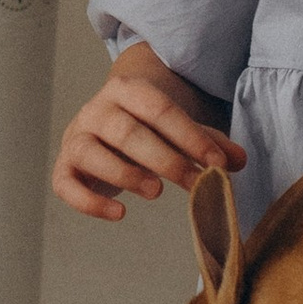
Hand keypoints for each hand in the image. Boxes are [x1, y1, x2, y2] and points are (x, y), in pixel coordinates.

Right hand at [53, 62, 244, 221]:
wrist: (104, 124)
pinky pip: (66, 185)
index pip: (159, 109)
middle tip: (195, 184)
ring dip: (125, 174)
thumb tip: (238, 160)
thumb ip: (208, 143)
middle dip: (165, 160)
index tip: (217, 164)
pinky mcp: (63, 168)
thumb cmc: (146, 128)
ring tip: (156, 192)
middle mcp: (97, 110)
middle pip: (127, 132)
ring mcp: (76, 138)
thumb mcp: (178, 129)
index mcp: (127, 90)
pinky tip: (119, 213)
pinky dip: (90, 202)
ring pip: (92, 153)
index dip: (190, 137)